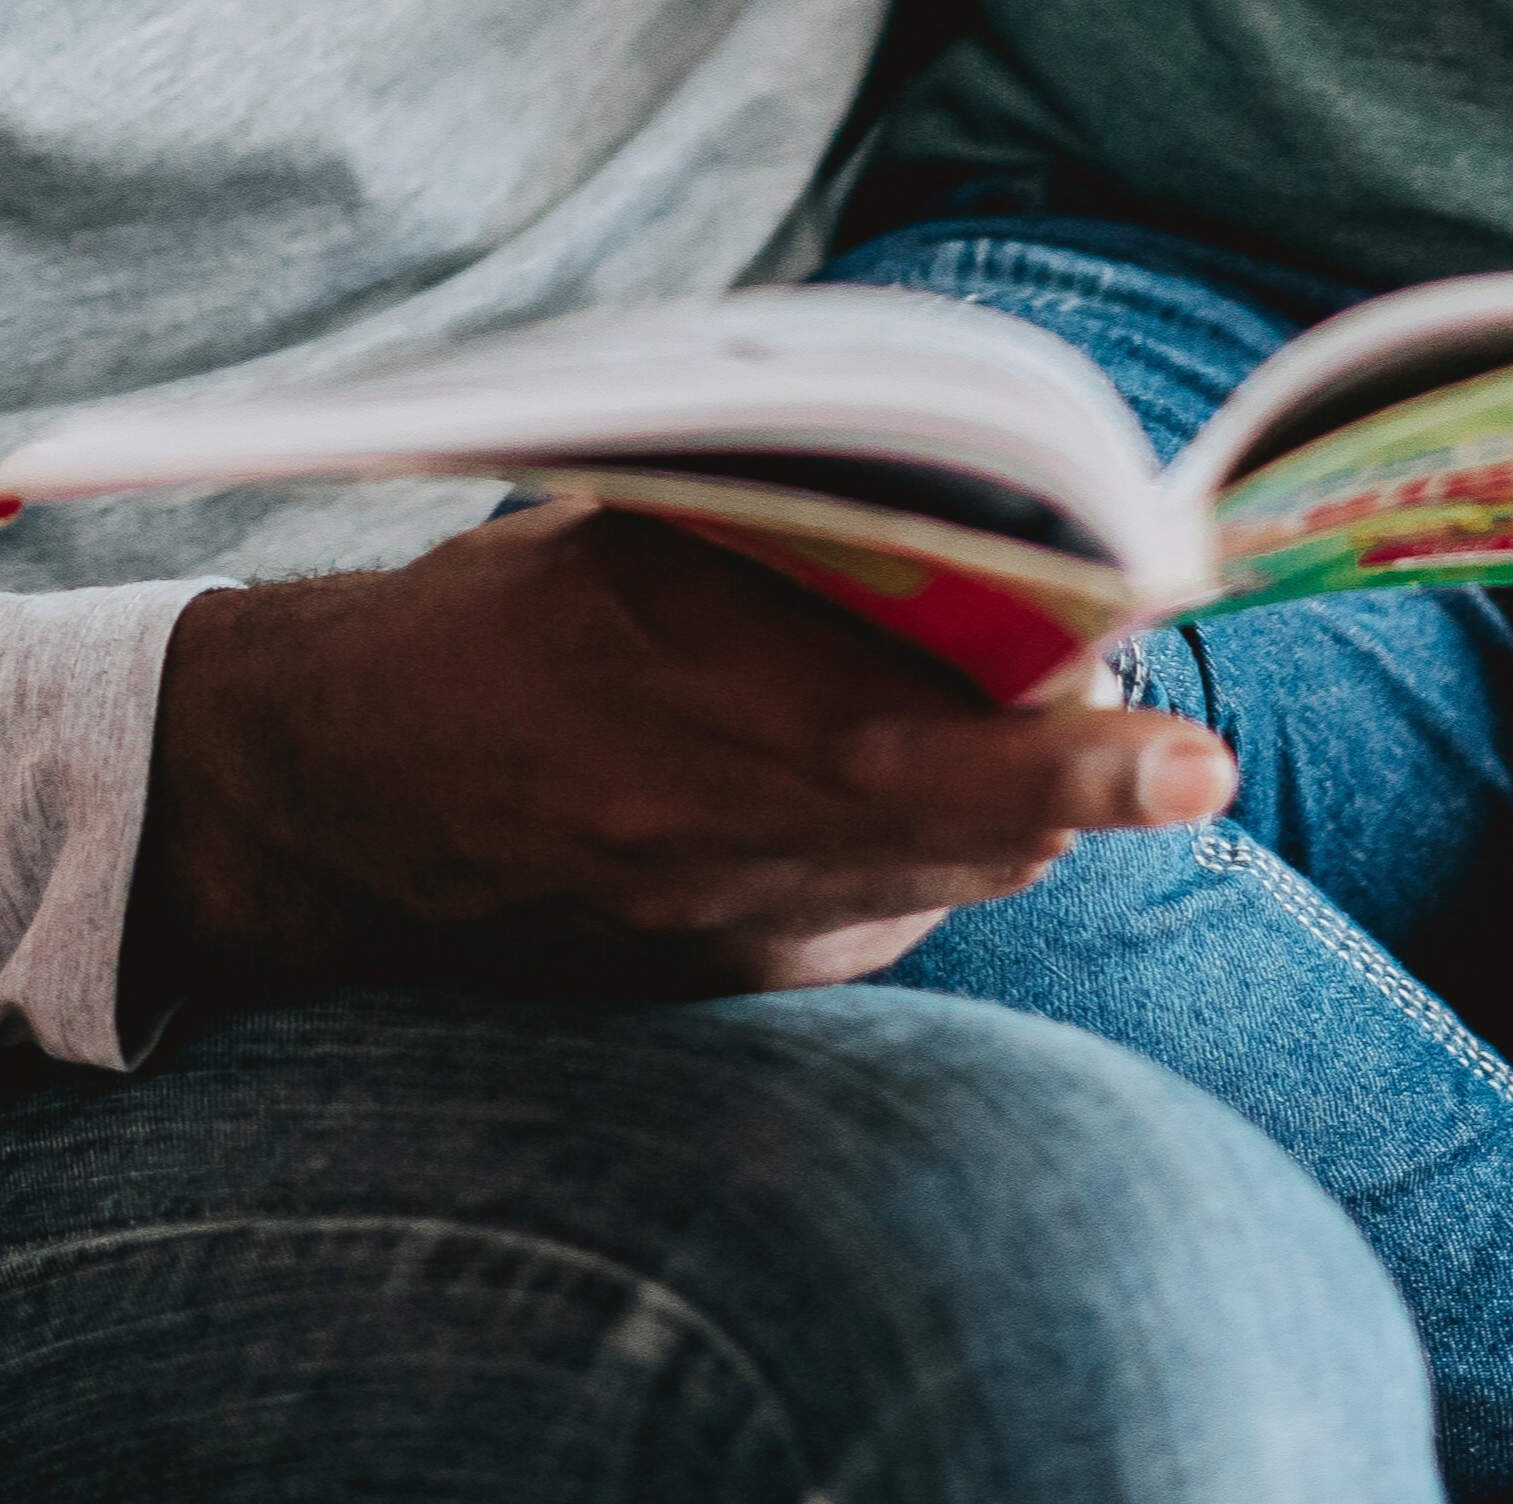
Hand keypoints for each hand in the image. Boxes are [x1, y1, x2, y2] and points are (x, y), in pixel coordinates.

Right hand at [127, 505, 1230, 1025]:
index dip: (1087, 765)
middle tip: (1112, 685)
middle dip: (1074, 761)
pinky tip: (860, 781)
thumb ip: (792, 544)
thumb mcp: (629, 542)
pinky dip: (915, 847)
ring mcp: (735, 938)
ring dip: (1002, 799)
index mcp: (705, 718)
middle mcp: (734, 853)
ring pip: (950, 880)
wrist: (322, 807)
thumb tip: (976, 525)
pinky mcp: (727, 985)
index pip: (952, 763)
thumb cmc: (483, 634)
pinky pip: (883, 917)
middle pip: (988, 835)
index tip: (1190, 755)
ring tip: (993, 702)